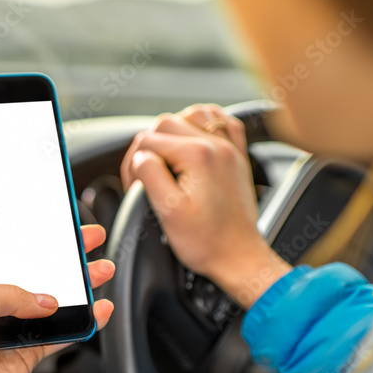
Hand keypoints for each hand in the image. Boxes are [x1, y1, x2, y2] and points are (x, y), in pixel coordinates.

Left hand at [0, 225, 114, 372]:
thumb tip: (42, 301)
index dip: (24, 238)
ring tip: (100, 271)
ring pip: (51, 301)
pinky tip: (97, 311)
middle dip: (61, 257)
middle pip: (32, 273)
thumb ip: (4, 293)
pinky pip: (59, 333)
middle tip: (87, 241)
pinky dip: (81, 322)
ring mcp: (8, 329)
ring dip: (77, 287)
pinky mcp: (25, 353)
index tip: (50, 226)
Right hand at [121, 104, 290, 308]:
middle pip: (167, 123)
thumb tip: (141, 156)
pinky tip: (195, 138)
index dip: (133, 162)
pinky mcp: (236, 158)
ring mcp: (229, 149)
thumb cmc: (206, 241)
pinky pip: (223, 123)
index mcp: (198, 155)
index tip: (135, 186)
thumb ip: (149, 173)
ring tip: (165, 154)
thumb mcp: (167, 210)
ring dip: (174, 129)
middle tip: (144, 174)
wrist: (239, 257)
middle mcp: (216, 145)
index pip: (148, 140)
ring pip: (193, 115)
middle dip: (148, 145)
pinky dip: (205, 124)